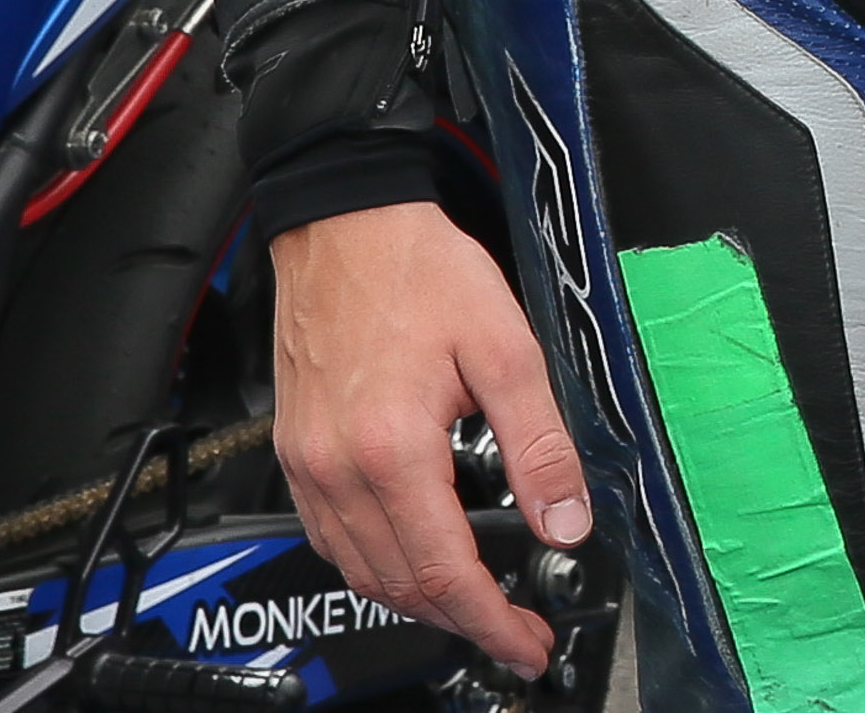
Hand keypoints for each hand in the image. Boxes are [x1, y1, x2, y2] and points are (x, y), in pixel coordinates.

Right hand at [270, 202, 589, 675]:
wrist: (343, 222)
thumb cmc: (418, 270)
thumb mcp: (505, 346)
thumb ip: (539, 442)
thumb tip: (568, 518)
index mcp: (392, 450)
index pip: (444, 572)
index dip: (491, 620)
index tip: (528, 643)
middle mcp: (338, 470)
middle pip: (398, 584)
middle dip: (462, 620)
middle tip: (514, 631)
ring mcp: (308, 465)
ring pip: (360, 571)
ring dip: (417, 599)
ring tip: (473, 604)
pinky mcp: (297, 452)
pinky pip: (331, 537)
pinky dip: (374, 564)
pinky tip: (410, 557)